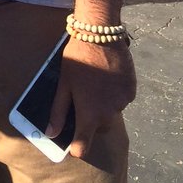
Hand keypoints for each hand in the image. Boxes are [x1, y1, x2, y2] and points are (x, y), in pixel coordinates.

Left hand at [47, 38, 135, 159]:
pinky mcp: (131, 90)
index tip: (73, 142)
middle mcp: (109, 114)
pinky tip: (107, 77)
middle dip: (92, 120)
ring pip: (112, 112)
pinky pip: (122, 100)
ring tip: (96, 83)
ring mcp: (122, 103)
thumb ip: (58, 112)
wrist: (100, 35)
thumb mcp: (64, 84)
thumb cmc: (77, 59)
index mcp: (90, 115)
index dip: (77, 147)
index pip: (83, 147)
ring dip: (104, 105)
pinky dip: (115, 94)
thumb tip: (50, 134)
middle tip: (83, 99)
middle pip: (100, 129)